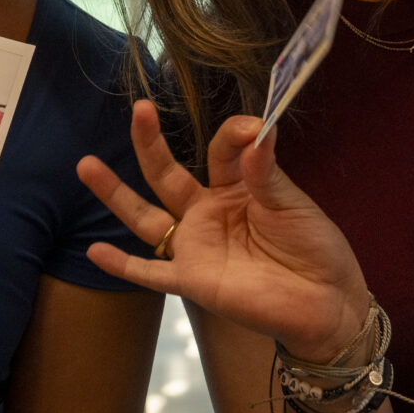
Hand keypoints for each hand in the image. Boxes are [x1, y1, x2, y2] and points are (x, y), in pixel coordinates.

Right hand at [77, 101, 369, 360]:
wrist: (326, 303)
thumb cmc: (314, 248)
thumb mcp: (293, 203)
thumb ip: (265, 171)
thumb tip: (254, 131)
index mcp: (236, 188)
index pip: (219, 151)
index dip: (233, 134)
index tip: (254, 127)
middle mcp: (208, 213)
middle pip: (167, 174)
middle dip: (150, 143)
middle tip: (139, 109)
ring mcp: (196, 246)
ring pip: (147, 217)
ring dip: (116, 193)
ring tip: (86, 165)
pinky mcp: (193, 281)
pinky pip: (151, 273)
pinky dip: (123, 265)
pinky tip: (94, 251)